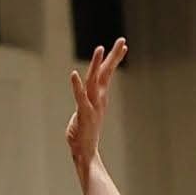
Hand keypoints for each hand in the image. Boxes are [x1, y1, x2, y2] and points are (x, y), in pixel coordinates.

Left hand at [65, 39, 127, 168]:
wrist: (84, 153)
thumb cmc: (82, 136)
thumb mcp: (83, 117)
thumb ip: (84, 106)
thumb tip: (85, 103)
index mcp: (99, 98)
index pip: (107, 75)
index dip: (113, 60)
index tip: (123, 46)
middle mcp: (98, 99)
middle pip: (106, 73)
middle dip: (113, 56)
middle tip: (122, 40)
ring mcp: (92, 106)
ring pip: (95, 81)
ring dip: (97, 65)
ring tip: (100, 48)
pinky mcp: (83, 114)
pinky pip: (79, 97)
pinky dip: (76, 86)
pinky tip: (72, 74)